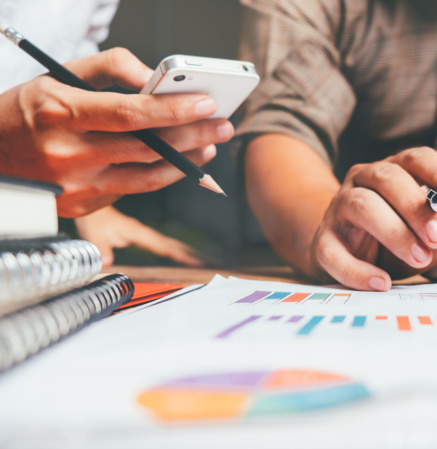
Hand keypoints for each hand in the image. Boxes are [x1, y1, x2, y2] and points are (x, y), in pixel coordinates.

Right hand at [0, 47, 234, 216]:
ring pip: (147, 177)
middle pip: (147, 147)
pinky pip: (133, 189)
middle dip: (194, 135)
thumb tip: (155, 77)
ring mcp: (75, 186)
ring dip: (187, 161)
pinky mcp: (83, 206)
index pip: (129, 113)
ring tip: (210, 144)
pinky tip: (182, 161)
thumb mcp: (57, 76)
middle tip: (224, 125)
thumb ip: (109, 68)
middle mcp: (67, 153)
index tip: (205, 103)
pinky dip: (162, 175)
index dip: (173, 109)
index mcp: (58, 113)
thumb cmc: (27, 111)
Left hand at [74, 206, 209, 267]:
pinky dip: (174, 248)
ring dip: (185, 250)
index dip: (179, 254)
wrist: (89, 204)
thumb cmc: (93, 220)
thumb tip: (107, 262)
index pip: (162, 245)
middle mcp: (143, 231)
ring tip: (202, 260)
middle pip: (171, 244)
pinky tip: (181, 253)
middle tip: (208, 262)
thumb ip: (101, 248)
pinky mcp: (139, 234)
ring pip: (169, 242)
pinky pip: (161, 242)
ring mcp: (143, 232)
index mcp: (137, 232)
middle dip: (190, 253)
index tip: (194, 261)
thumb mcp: (94, 234)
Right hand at [310, 147, 436, 290]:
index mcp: (394, 170)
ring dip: (395, 233)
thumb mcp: (432, 226)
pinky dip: (358, 270)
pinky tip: (381, 281)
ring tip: (419, 258)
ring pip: (362, 206)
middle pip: (388, 178)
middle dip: (417, 208)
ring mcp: (339, 207)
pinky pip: (334, 252)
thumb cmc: (399, 236)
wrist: (352, 258)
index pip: (417, 158)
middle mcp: (364, 180)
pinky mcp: (324, 241)